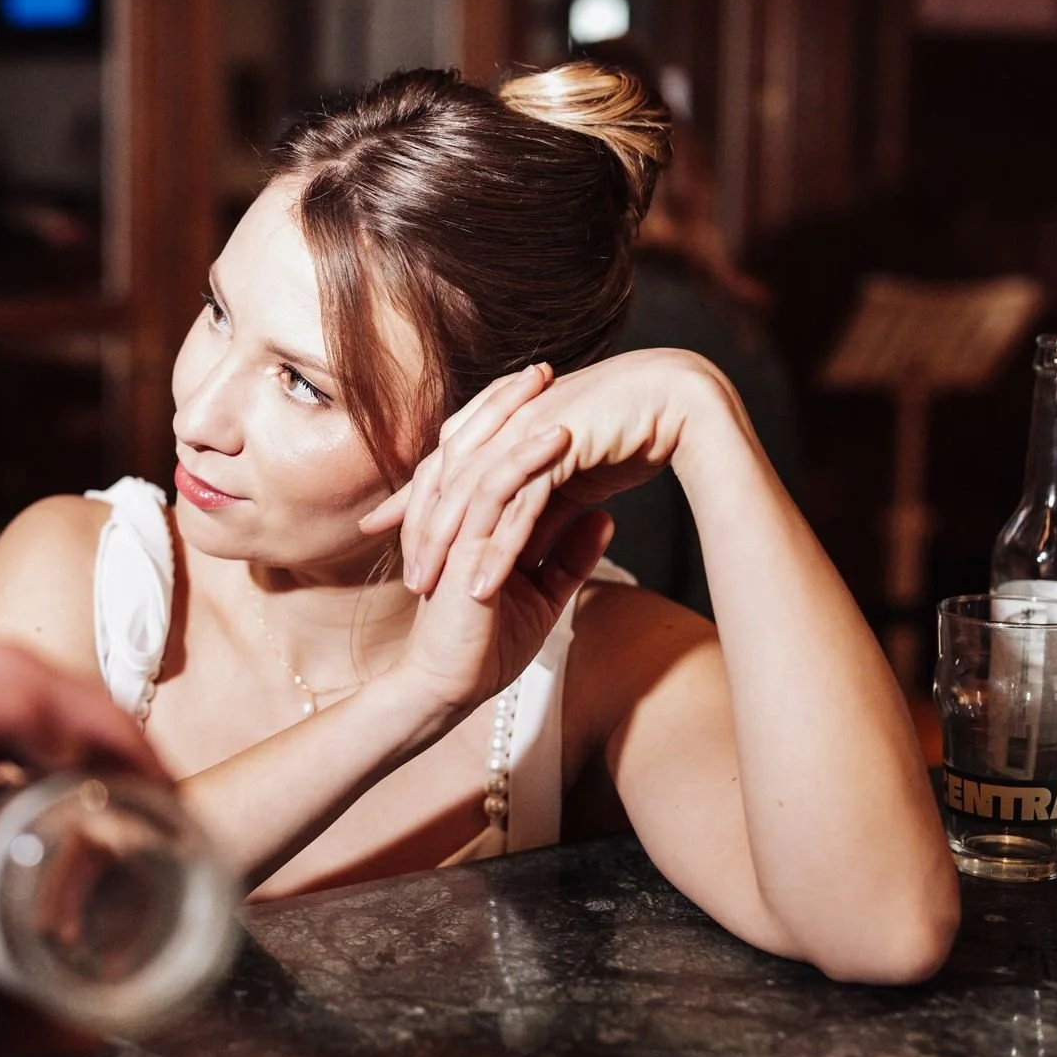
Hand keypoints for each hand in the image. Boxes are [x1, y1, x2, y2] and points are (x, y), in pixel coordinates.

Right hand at [344, 364, 613, 711]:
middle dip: (509, 402)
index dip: (513, 419)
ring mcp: (452, 528)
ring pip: (482, 456)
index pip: (485, 455)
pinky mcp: (461, 546)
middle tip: (546, 366)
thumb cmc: (487, 648)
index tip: (554, 390)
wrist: (451, 689)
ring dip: (516, 418)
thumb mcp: (544, 593)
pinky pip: (494, 492)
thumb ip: (568, 554)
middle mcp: (452, 517)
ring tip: (552, 384)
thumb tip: (605, 517)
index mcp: (465, 522)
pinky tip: (556, 436)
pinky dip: (524, 460)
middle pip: (475, 440)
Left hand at [366, 348, 737, 600]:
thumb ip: (543, 505)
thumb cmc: (631, 431)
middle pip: (447, 483)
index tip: (384, 532)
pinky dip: (499, 548)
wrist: (680, 402)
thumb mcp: (574, 476)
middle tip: (409, 578)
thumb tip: (520, 542)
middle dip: (422, 531)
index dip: (415, 499)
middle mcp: (508, 423)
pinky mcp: (557, 449)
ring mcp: (528, 433)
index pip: (447, 465)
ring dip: (450, 546)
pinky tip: (483, 585)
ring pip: (474, 496)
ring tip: (433, 590)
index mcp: (507, 422)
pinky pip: (519, 506)